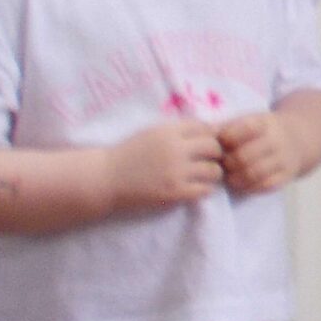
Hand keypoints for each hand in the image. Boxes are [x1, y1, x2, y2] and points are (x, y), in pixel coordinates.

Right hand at [105, 118, 224, 210]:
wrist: (105, 179)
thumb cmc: (129, 155)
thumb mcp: (153, 133)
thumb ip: (179, 131)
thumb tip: (212, 130)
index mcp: (170, 131)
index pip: (207, 128)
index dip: (210, 136)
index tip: (205, 144)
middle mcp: (176, 149)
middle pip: (215, 147)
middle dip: (214, 154)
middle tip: (207, 161)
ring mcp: (176, 172)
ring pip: (214, 171)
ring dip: (212, 174)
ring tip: (202, 176)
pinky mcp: (174, 193)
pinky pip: (205, 190)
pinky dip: (204, 189)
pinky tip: (195, 188)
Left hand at [216, 112, 298, 195]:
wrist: (298, 138)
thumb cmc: (262, 131)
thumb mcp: (249, 121)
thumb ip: (226, 127)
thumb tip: (201, 134)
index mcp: (264, 122)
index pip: (243, 129)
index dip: (226, 138)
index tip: (221, 143)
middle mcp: (276, 139)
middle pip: (244, 156)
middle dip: (228, 163)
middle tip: (222, 165)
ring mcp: (283, 158)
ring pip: (253, 174)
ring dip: (236, 178)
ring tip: (231, 176)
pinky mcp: (287, 174)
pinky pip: (265, 185)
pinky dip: (250, 187)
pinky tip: (244, 183)